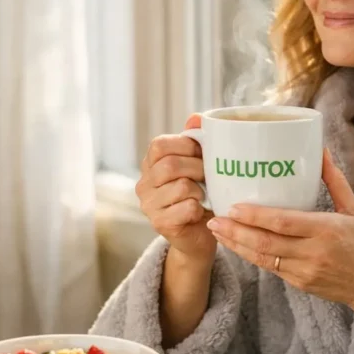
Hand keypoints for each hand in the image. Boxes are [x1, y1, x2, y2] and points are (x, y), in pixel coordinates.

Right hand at [136, 114, 215, 261]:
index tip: (202, 154)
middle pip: (170, 165)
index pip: (160, 145)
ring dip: (201, 190)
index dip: (186, 146)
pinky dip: (200, 208)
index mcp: (150, 164)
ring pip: (181, 186)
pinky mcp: (160, 224)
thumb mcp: (198, 165)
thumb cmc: (201, 195)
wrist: (200, 235)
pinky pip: (187, 208)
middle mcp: (143, 184)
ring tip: (204, 195)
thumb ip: (194, 140)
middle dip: (197, 168)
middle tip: (209, 176)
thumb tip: (195, 118)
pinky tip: (200, 212)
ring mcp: (149, 206)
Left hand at [207, 148, 353, 312]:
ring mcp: (304, 271)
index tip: (234, 206)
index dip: (256, 216)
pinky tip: (235, 244)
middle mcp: (313, 253)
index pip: (284, 223)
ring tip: (216, 230)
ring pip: (262, 258)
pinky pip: (269, 268)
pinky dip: (249, 255)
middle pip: (266, 243)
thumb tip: (320, 150)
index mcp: (327, 231)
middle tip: (214, 218)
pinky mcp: (299, 283)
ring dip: (236, 245)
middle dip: (236, 231)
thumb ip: (335, 181)